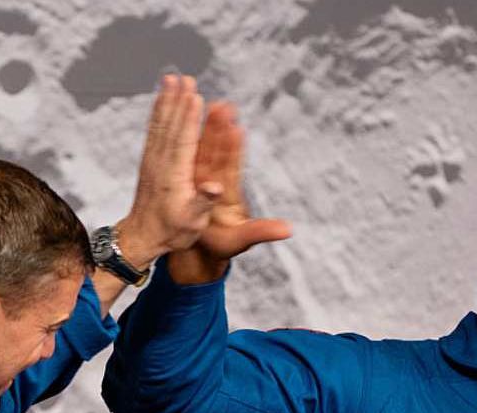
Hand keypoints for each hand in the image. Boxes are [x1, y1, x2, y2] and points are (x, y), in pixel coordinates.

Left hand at [116, 75, 214, 269]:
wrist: (143, 237)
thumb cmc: (173, 232)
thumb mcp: (192, 222)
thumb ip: (203, 202)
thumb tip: (215, 186)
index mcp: (174, 177)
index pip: (183, 142)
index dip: (189, 119)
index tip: (195, 96)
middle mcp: (161, 164)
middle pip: (171, 126)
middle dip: (178, 101)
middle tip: (185, 78)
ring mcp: (152, 161)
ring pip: (160, 125)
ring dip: (166, 100)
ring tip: (171, 79)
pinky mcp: (149, 161)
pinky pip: (154, 131)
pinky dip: (158, 112)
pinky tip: (162, 99)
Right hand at [168, 102, 291, 283]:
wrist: (203, 247)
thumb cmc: (221, 246)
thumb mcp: (241, 241)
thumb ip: (262, 232)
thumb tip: (290, 231)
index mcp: (228, 195)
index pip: (230, 169)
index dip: (233, 150)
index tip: (236, 130)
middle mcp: (217, 182)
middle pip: (217, 153)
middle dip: (219, 130)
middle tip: (224, 106)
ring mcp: (203, 179)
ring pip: (203, 150)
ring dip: (206, 128)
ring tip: (212, 102)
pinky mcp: (191, 180)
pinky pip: (189, 157)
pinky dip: (188, 140)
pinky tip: (186, 118)